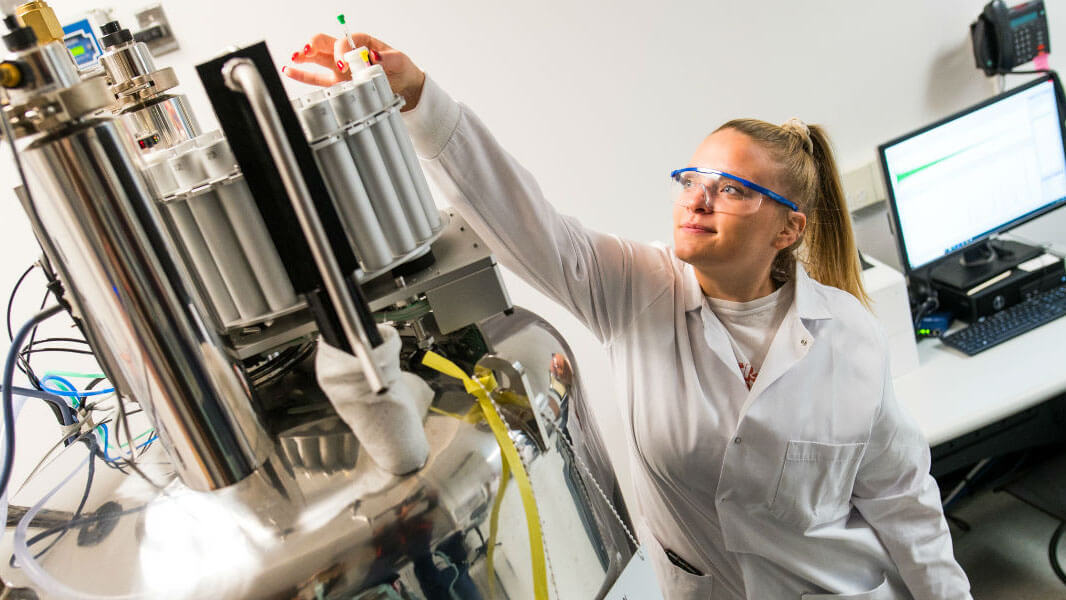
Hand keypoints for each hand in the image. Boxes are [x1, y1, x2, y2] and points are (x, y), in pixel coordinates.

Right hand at [284, 33, 426, 110]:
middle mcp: (347, 52)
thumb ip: (388, 58)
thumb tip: (374, 57)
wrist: (405, 86)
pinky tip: (289, 70)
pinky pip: (317, 78)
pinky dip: (302, 74)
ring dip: (304, 56)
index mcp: (361, 42)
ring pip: (317, 58)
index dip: (340, 50)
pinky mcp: (338, 82)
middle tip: (306, 51)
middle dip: (313, 45)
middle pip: (324, 43)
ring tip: (295, 57)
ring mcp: (340, 68)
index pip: (344, 41)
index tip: (344, 64)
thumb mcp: (400, 61)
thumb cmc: (401, 69)